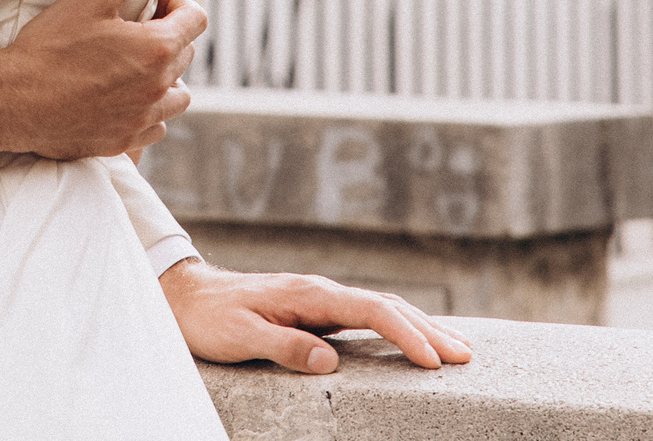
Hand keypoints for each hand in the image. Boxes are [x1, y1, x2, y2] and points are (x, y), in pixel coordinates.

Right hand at [0, 0, 205, 157]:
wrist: (15, 100)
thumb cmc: (50, 46)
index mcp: (156, 48)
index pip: (196, 19)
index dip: (177, 4)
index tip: (153, 4)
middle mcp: (158, 88)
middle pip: (185, 54)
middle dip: (167, 36)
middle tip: (132, 30)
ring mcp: (142, 119)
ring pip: (178, 97)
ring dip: (166, 78)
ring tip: (134, 67)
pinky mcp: (124, 142)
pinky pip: (156, 128)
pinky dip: (150, 113)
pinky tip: (124, 99)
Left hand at [158, 260, 472, 375]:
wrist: (187, 296)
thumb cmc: (211, 318)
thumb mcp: (240, 336)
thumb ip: (284, 346)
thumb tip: (330, 360)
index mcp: (309, 294)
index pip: (371, 310)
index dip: (405, 334)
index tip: (432, 360)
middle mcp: (321, 292)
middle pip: (387, 306)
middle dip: (429, 329)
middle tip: (466, 357)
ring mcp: (321, 300)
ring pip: (381, 308)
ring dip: (419, 327)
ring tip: (456, 349)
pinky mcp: (317, 312)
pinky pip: (367, 317)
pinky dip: (398, 326)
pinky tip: (412, 340)